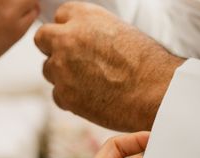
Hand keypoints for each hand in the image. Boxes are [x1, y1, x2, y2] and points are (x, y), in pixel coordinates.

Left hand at [35, 2, 184, 131]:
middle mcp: (68, 38)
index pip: (60, 17)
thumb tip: (83, 42)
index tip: (79, 44)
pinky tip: (93, 100)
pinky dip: (71, 100)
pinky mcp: (65, 95)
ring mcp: (63, 67)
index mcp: (84, 16)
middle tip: (75, 63)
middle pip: (43, 39)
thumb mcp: (120, 31)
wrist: (156, 92)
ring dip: (63, 76)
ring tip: (91, 85)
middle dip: (55, 49)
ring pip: (49, 70)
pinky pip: (58, 96)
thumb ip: (93, 32)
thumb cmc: (148, 64)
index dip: (69, 32)